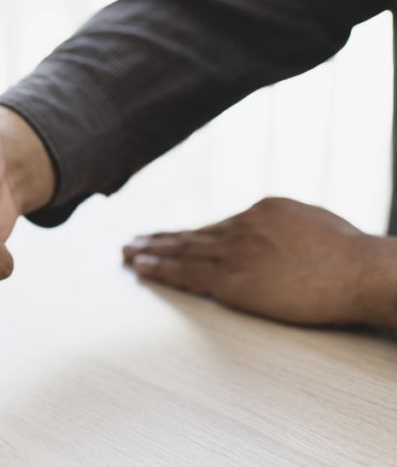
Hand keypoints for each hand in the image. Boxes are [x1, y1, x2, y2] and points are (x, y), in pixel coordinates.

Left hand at [123, 197, 396, 328]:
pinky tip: (140, 267)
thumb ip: (288, 229)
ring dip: (150, 251)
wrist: (360, 271)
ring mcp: (234, 251)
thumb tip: (281, 238)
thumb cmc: (352, 256)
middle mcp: (243, 225)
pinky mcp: (230, 278)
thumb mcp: (316, 226)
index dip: (192, 235)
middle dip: (161, 238)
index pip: (219, 227)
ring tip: (128, 252)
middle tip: (135, 239)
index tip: (174, 237)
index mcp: (264, 210)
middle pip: (193, 234)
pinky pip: (185, 273)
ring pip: (182, 250)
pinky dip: (158, 269)